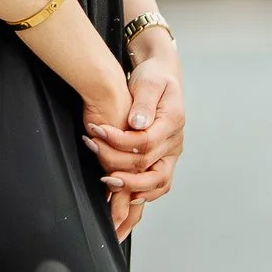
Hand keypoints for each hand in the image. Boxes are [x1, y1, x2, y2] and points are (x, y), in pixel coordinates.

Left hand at [84, 44, 184, 240]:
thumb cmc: (153, 77)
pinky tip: (122, 193)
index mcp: (172, 122)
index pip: (146, 143)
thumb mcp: (148, 82)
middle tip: (99, 169)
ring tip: (107, 183)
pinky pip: (157, 184)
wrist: (162, 77)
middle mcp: (175, 142)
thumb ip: (143, 103)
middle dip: (122, 170)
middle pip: (152, 169)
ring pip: (158, 183)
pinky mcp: (163, 159)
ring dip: (132, 188)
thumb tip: (137, 123)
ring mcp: (171, 153)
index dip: (119, 143)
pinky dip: (141, 193)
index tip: (97, 133)